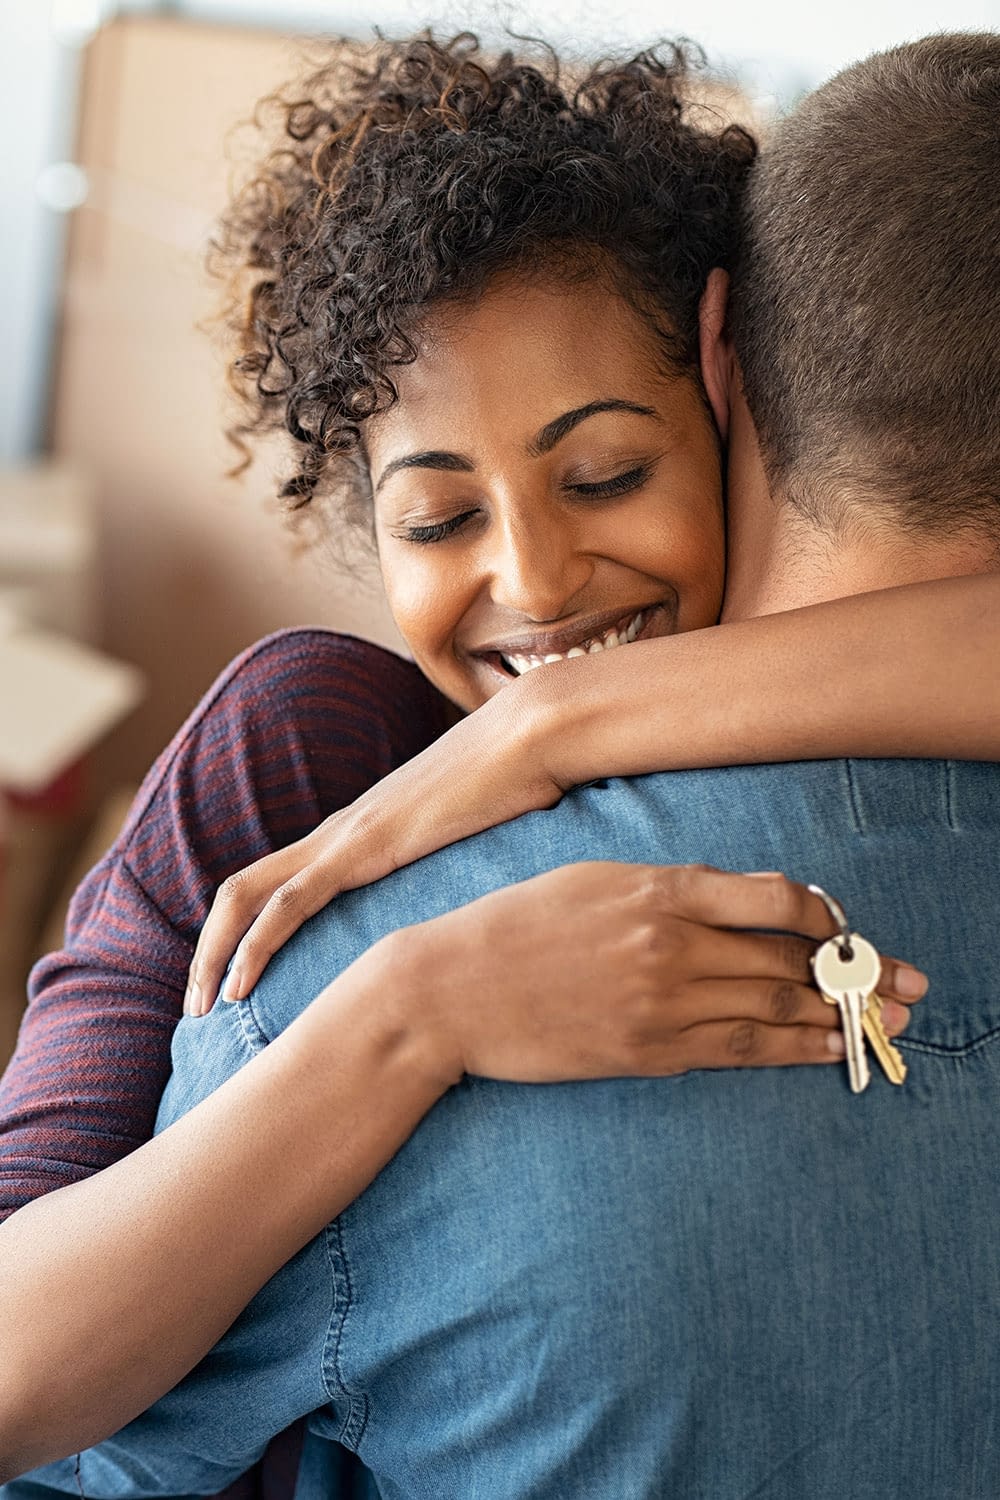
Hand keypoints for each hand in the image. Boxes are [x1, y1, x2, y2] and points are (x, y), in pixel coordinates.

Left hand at [184, 683, 561, 1015]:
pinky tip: (239, 986)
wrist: (534, 736)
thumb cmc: (521, 785)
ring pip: (247, 895)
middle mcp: (339, 832)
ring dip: (214, 953)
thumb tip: (485, 908)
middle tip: (197, 1006)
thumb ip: (462, 868)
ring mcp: (346, 836)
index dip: (245, 932)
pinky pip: (288, 901)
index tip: (237, 985)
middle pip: (242, 889)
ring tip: (200, 1008)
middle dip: (208, 949)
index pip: (279, 883)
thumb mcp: (480, 840)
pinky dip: (255, 944)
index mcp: (360, 832)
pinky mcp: (362, 847)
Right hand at [390, 863, 925, 1086]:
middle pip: (789, 959)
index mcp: (657, 889)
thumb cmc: (516, 924)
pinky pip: (736, 1052)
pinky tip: (826, 1051)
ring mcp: (660, 1004)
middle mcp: (669, 944)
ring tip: (888, 1021)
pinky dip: (790, 1051)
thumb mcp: (592, 879)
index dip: (825, 914)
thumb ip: (666, 887)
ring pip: (774, 1009)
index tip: (844, 926)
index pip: (775, 898)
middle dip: (858, 972)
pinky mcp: (646, 1052)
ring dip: (839, 1017)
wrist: (450, 990)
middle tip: (910, 983)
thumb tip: (735, 902)